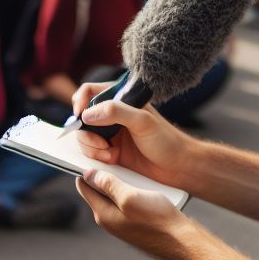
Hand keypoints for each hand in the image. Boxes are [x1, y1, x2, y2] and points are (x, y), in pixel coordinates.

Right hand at [71, 83, 187, 188]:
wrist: (178, 167)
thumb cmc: (166, 140)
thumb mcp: (143, 121)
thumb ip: (115, 112)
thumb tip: (87, 114)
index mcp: (121, 99)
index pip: (90, 92)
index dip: (80, 102)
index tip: (80, 115)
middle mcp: (113, 115)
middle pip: (82, 117)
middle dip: (86, 132)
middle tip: (100, 144)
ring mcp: (110, 134)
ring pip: (84, 136)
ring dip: (91, 146)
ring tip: (109, 154)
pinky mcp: (110, 152)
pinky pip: (91, 151)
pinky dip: (95, 156)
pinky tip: (111, 159)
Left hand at [76, 166, 185, 253]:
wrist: (182, 240)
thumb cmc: (158, 219)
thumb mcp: (130, 197)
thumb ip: (108, 185)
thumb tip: (89, 175)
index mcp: (103, 214)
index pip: (84, 187)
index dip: (86, 170)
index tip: (92, 155)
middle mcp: (110, 220)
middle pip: (99, 191)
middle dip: (103, 175)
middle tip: (114, 159)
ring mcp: (123, 223)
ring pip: (115, 195)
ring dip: (121, 182)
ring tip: (132, 171)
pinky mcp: (135, 223)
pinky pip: (128, 202)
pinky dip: (132, 191)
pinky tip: (143, 185)